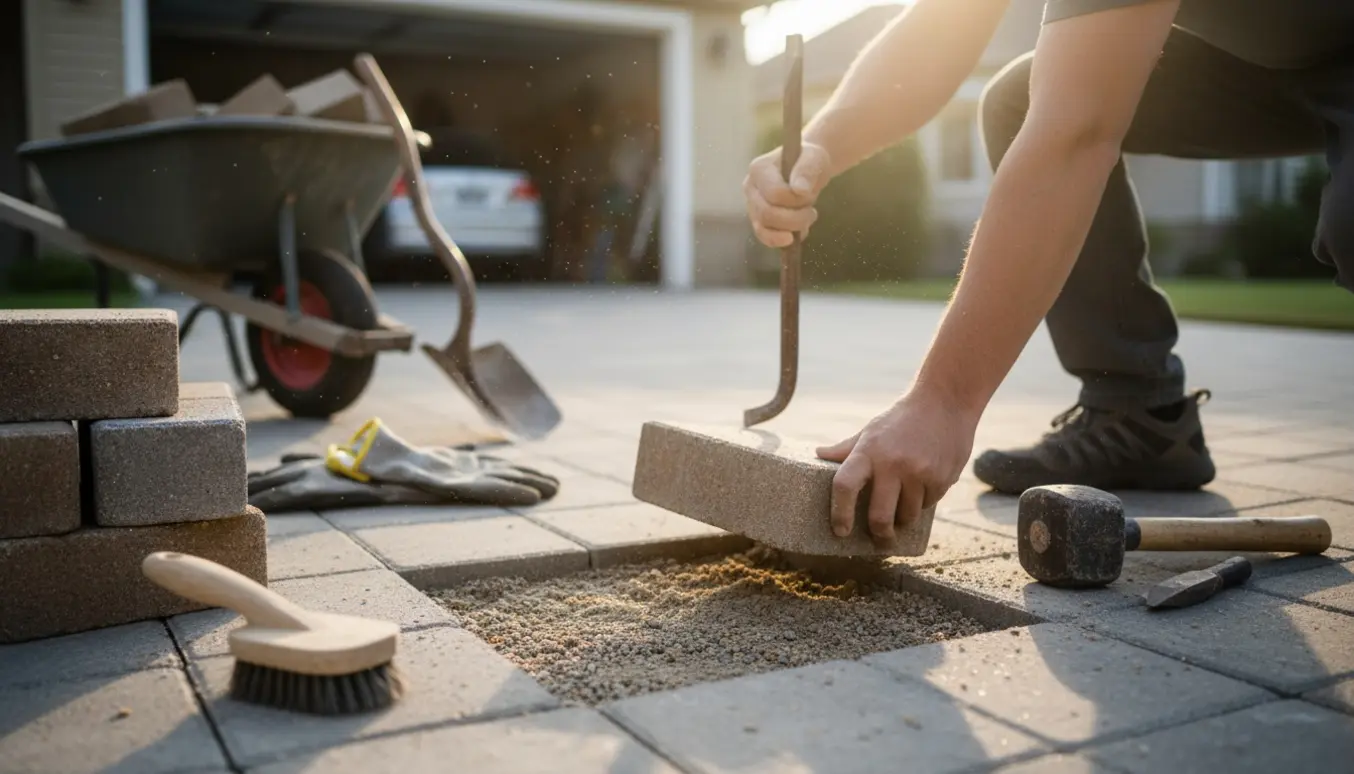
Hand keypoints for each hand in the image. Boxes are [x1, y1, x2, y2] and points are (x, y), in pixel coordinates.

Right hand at [743, 142, 831, 247]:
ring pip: (764, 227)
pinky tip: (796, 236)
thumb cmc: (809, 160)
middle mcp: (750, 187)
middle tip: (812, 213)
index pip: (774, 194)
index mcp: (759, 169)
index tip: (809, 194)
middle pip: (767, 213)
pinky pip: (763, 236)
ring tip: (807, 219)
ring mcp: (751, 205)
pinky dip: (780, 240)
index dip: (795, 200)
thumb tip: (799, 190)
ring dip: (790, 229)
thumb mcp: (814, 159)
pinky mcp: (757, 219)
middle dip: (794, 219)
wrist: (807, 168)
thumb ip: (807, 171)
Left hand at [815, 390, 979, 546]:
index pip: (845, 486)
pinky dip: (923, 504)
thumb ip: (847, 448)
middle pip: (879, 516)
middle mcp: (892, 463)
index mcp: (868, 451)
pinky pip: (928, 505)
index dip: (840, 513)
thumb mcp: (872, 430)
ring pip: (907, 516)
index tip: (840, 531)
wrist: (946, 401)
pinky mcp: (942, 478)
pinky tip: (923, 490)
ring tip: (902, 514)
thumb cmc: (902, 419)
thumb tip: (818, 454)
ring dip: (904, 521)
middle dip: (879, 535)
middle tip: (879, 541)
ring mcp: (919, 472)